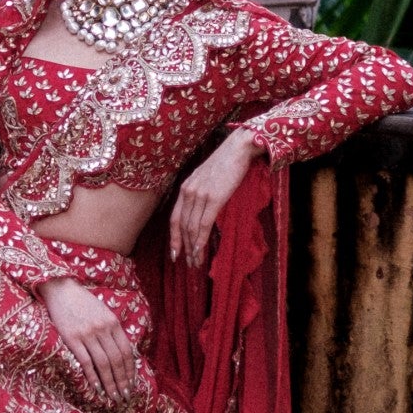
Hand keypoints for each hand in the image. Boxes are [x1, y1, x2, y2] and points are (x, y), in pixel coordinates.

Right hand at [39, 276, 138, 402]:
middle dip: (122, 381)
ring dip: (110, 383)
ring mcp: (87, 334)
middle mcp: (103, 329)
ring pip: (103, 364)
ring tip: (113, 397)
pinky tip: (97, 388)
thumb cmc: (83, 303)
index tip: (132, 385)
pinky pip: (86, 361)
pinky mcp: (72, 338)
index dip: (130, 370)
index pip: (126, 351)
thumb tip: (121, 355)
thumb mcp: (103, 313)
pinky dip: (93, 377)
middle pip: (116, 360)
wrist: (61, 290)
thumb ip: (112, 331)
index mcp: (113, 322)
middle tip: (125, 397)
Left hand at [169, 127, 260, 268]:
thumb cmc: (226, 163)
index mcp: (186, 187)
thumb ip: (201, 193)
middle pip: (182, 226)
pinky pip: (203, 224)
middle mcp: (189, 191)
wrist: (238, 148)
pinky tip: (200, 251)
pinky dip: (200, 240)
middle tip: (189, 264)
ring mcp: (200, 194)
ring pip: (192, 228)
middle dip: (184, 248)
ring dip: (193, 248)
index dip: (174, 238)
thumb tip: (202, 212)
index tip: (175, 254)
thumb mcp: (206, 177)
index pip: (174, 218)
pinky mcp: (214, 197)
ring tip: (196, 262)